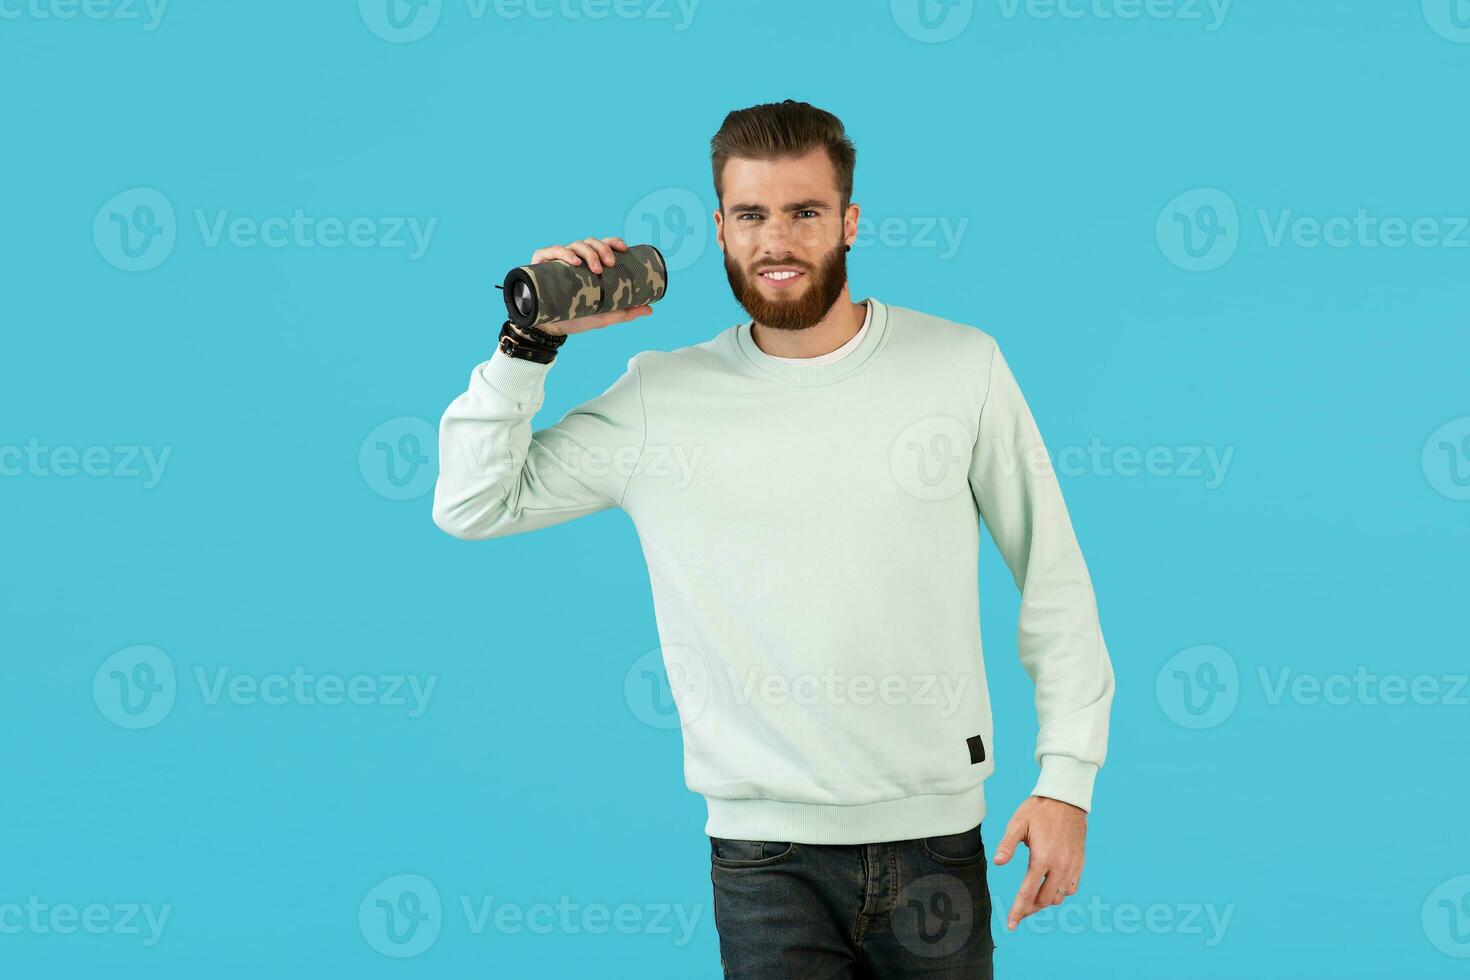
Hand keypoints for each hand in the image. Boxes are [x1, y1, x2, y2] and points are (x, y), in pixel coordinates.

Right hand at [528, 235, 653, 335]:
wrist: (550, 328)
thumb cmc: (576, 317)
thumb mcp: (603, 315)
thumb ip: (624, 312)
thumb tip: (650, 309)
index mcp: (588, 265)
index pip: (602, 246)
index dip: (612, 242)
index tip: (623, 248)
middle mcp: (574, 258)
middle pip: (590, 243)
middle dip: (602, 249)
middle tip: (610, 264)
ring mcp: (557, 260)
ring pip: (574, 245)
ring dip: (587, 252)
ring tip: (595, 267)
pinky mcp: (540, 264)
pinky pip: (551, 252)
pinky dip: (562, 253)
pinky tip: (572, 262)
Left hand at [993, 795, 1085, 930]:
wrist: (1067, 799)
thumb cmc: (1039, 810)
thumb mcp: (1018, 823)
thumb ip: (1007, 845)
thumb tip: (997, 863)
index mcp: (1042, 858)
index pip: (1028, 893)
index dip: (1018, 910)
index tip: (1011, 924)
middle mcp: (1060, 866)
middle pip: (1044, 900)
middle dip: (1030, 909)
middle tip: (1018, 911)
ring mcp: (1073, 865)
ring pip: (1059, 897)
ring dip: (1045, 902)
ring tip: (1032, 901)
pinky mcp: (1080, 863)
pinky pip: (1072, 888)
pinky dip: (1060, 894)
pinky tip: (1050, 889)